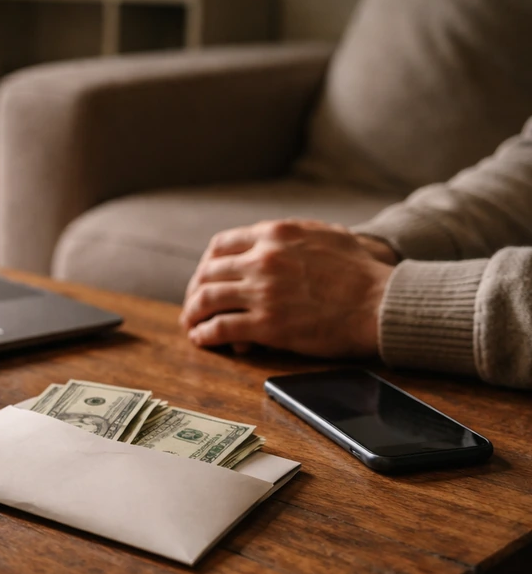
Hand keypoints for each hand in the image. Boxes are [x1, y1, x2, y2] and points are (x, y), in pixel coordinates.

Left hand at [178, 220, 394, 357]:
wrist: (382, 303)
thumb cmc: (361, 271)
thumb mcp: (324, 234)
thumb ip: (289, 235)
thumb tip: (267, 241)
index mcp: (274, 235)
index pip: (220, 245)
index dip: (207, 264)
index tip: (205, 277)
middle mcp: (263, 259)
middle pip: (208, 273)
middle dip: (194, 291)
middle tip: (194, 305)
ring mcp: (263, 292)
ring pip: (206, 300)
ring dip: (192, 313)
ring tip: (192, 324)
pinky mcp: (267, 325)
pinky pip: (220, 328)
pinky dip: (205, 334)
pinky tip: (203, 339)